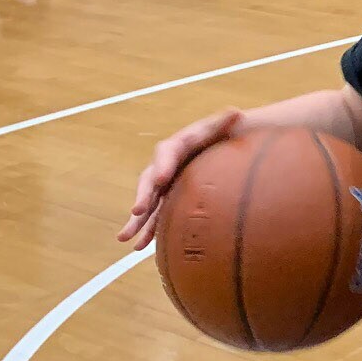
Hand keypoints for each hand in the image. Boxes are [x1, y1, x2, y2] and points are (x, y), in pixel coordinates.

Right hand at [119, 108, 241, 248]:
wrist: (216, 145)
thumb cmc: (219, 135)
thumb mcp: (220, 127)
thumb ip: (223, 122)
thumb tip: (235, 112)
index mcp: (176, 146)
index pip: (166, 153)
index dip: (162, 165)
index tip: (160, 178)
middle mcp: (164, 166)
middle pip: (149, 181)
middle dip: (142, 196)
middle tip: (137, 210)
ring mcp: (163, 184)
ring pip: (147, 204)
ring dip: (136, 222)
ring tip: (126, 239)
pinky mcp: (168, 199)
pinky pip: (155, 216)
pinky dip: (148, 231)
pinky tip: (140, 248)